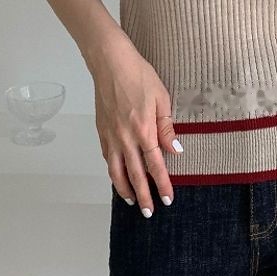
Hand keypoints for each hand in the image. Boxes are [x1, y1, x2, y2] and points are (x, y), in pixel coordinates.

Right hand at [91, 37, 182, 216]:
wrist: (110, 63)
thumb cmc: (138, 76)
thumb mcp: (162, 99)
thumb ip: (167, 128)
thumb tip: (175, 150)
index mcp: (144, 131)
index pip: (155, 166)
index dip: (161, 184)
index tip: (167, 199)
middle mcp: (125, 138)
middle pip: (135, 175)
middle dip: (143, 196)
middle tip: (148, 212)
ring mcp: (111, 136)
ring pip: (116, 171)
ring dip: (124, 188)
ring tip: (131, 201)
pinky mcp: (101, 131)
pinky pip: (108, 157)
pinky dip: (113, 171)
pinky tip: (118, 176)